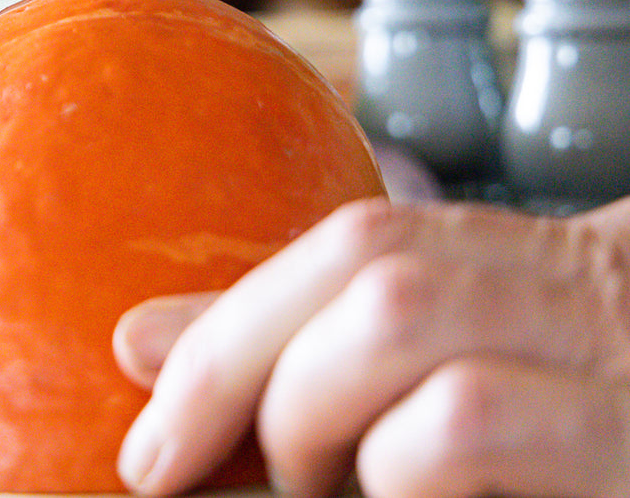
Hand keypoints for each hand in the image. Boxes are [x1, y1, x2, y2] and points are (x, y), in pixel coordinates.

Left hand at [114, 196, 629, 497]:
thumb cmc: (584, 431)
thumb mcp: (455, 377)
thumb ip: (305, 355)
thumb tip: (140, 342)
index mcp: (556, 270)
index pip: (360, 247)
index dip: (233, 324)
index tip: (156, 431)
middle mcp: (604, 299)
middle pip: (370, 280)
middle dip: (248, 372)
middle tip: (205, 470)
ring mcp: (629, 378)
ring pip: (413, 345)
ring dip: (321, 430)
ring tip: (328, 492)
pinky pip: (471, 429)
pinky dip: (402, 472)